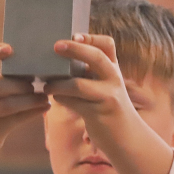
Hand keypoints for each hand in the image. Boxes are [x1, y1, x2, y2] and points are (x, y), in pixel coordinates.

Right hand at [0, 43, 50, 165]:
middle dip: (19, 85)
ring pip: (7, 105)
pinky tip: (46, 107)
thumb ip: (3, 79)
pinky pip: (16, 119)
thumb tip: (36, 67)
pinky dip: (33, 113)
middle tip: (36, 83)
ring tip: (45, 98)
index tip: (10, 48)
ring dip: (30, 101)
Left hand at [44, 34, 135, 150]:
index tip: (74, 35)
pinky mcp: (98, 113)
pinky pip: (73, 102)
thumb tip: (61, 60)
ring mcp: (107, 96)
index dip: (90, 38)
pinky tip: (54, 99)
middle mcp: (114, 80)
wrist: (127, 138)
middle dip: (74, 49)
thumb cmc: (110, 110)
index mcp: (114, 70)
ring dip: (57, 84)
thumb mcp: (107, 87)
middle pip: (95, 57)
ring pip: (77, 84)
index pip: (107, 45)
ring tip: (46, 85)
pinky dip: (61, 99)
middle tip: (55, 46)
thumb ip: (92, 74)